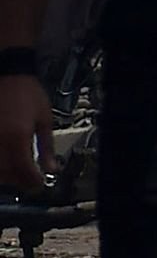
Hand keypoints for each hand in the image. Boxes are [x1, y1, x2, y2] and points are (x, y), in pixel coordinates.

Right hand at [0, 73, 48, 191]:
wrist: (6, 73)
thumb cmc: (27, 92)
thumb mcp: (45, 118)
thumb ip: (47, 146)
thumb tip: (51, 168)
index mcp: (17, 136)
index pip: (24, 170)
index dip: (33, 181)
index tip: (40, 183)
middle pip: (5, 173)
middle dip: (18, 181)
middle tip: (30, 180)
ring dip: (5, 174)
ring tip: (17, 171)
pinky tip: (4, 160)